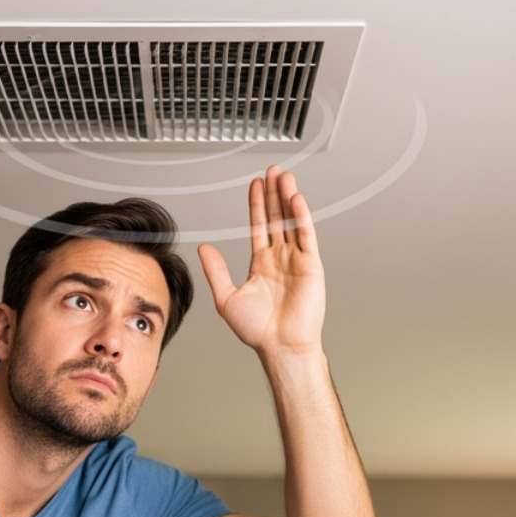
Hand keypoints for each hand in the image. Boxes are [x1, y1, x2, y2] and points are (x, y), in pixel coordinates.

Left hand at [197, 165, 325, 356]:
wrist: (280, 346)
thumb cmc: (257, 330)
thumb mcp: (226, 298)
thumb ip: (216, 271)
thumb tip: (204, 248)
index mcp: (261, 264)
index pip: (259, 225)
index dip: (257, 204)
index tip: (256, 184)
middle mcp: (280, 259)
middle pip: (277, 217)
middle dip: (274, 193)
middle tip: (272, 170)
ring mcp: (296, 260)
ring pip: (292, 221)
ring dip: (288, 198)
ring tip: (284, 176)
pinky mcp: (311, 265)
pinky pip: (306, 235)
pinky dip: (301, 216)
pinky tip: (295, 199)